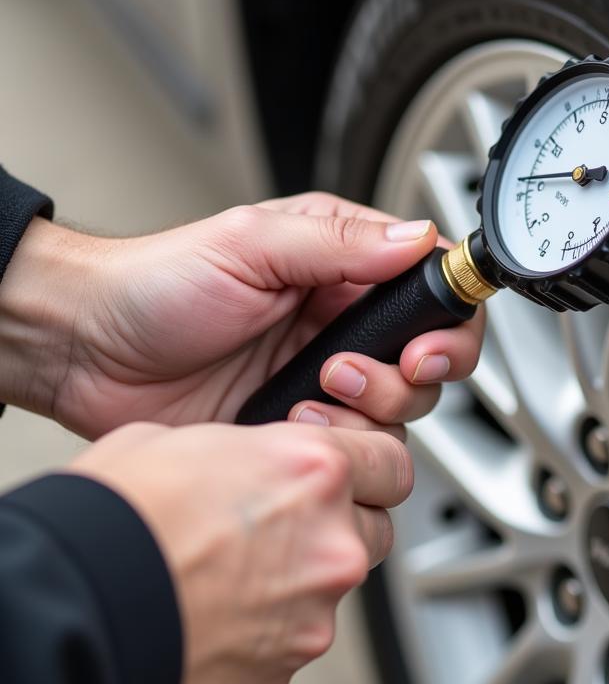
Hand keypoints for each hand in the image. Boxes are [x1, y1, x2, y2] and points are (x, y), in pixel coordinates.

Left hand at [0, 192, 482, 437]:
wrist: (86, 351)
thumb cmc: (155, 282)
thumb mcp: (250, 242)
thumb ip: (340, 241)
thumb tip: (417, 237)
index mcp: (342, 264)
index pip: (431, 286)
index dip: (447, 323)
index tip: (423, 348)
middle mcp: (342, 321)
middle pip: (432, 356)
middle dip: (409, 374)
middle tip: (351, 371)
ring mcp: (324, 377)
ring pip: (402, 408)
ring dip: (368, 411)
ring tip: (312, 394)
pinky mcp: (299, 425)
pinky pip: (355, 446)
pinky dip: (337, 445)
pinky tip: (291, 427)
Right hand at [69, 418, 411, 683]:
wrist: (68, 609)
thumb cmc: (114, 517)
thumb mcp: (181, 437)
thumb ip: (247, 449)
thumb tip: (248, 460)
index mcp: (314, 472)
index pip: (391, 461)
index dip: (371, 465)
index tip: (354, 471)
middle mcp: (329, 543)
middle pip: (374, 530)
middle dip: (341, 524)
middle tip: (285, 522)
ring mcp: (309, 616)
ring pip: (332, 590)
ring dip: (299, 580)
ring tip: (230, 573)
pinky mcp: (277, 677)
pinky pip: (288, 645)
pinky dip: (263, 633)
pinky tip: (212, 616)